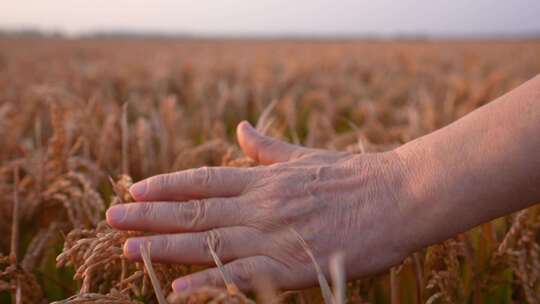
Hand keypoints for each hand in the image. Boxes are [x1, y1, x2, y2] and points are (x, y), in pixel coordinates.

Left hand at [106, 121, 412, 292]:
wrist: (396, 197)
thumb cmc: (354, 177)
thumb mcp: (305, 156)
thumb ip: (268, 148)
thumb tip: (242, 126)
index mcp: (264, 180)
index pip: (204, 180)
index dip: (167, 185)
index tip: (134, 188)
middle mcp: (260, 204)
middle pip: (195, 210)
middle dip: (149, 215)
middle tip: (111, 218)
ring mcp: (272, 234)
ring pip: (207, 240)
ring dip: (164, 246)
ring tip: (127, 248)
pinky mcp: (291, 262)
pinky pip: (240, 274)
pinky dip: (206, 281)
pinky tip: (175, 288)